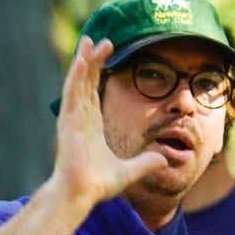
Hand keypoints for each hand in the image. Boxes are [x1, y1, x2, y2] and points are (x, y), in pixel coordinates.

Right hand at [48, 37, 166, 211]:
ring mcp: (73, 119)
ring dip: (84, 61)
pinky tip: (81, 60)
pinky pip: (72, 95)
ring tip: (89, 40)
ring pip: (78, 83)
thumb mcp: (130, 171)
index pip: (94, 92)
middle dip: (91, 60)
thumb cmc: (98, 185)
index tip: (105, 56)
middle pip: (86, 82)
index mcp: (91, 126)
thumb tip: (165, 159)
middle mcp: (81, 119)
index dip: (98, 73)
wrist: (81, 195)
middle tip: (97, 39)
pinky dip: (76, 77)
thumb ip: (146, 163)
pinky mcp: (69, 123)